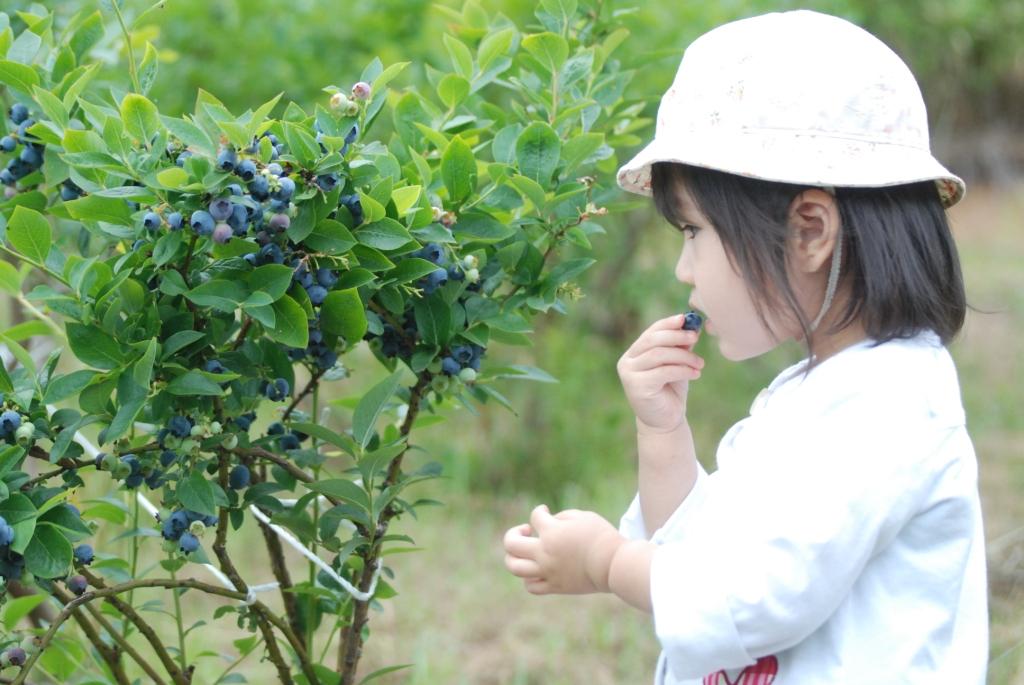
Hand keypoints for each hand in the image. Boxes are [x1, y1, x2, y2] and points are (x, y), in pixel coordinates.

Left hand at [503, 505, 624, 594]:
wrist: (614, 564)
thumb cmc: (601, 537)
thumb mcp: (583, 516)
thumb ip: (561, 516)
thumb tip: (550, 522)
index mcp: (552, 533)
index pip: (534, 517)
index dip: (539, 511)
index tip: (545, 512)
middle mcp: (545, 553)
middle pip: (511, 544)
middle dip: (514, 533)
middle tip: (527, 531)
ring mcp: (548, 571)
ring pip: (514, 567)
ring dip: (513, 557)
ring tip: (523, 552)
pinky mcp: (556, 586)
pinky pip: (531, 586)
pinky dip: (528, 578)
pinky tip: (535, 570)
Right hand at [617, 313, 703, 432]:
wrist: (665, 421)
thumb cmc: (670, 390)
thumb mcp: (677, 364)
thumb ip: (680, 346)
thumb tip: (692, 324)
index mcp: (634, 353)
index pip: (651, 332)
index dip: (668, 324)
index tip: (686, 319)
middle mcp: (627, 361)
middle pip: (653, 340)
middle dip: (676, 336)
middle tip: (695, 337)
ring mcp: (629, 374)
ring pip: (659, 355)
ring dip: (683, 356)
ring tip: (700, 364)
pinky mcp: (637, 386)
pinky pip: (663, 371)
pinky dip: (682, 370)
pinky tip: (695, 374)